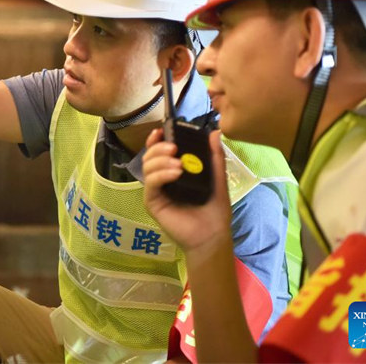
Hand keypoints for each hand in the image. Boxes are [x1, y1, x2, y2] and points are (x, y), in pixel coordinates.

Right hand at [142, 129, 232, 252]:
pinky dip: (161, 175)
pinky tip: (175, 174)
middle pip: (150, 156)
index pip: (159, 151)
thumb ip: (214, 156)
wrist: (212, 235)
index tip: (162, 130)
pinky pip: (151, 184)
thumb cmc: (214, 209)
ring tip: (178, 164)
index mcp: (173, 171)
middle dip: (158, 148)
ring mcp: (156, 191)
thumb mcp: (217, 178)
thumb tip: (214, 132)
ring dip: (160, 161)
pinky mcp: (152, 202)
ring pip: (147, 167)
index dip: (157, 139)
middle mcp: (162, 179)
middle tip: (174, 148)